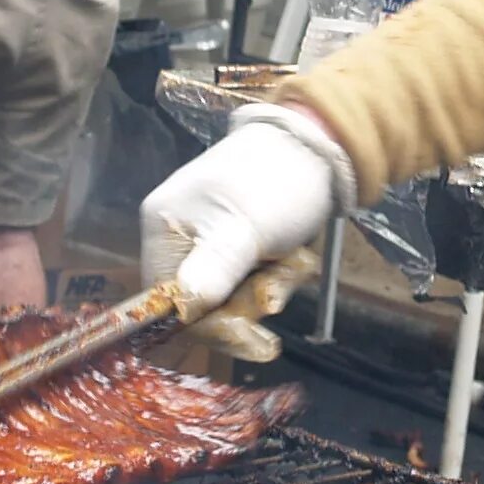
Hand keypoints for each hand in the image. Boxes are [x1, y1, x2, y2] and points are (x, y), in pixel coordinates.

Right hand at [141, 104, 352, 316]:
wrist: (319, 146)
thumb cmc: (275, 182)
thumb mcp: (244, 229)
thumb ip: (214, 270)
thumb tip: (183, 308)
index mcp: (164, 228)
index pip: (167, 302)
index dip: (206, 325)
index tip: (249, 336)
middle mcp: (180, 238)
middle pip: (203, 304)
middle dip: (248, 302)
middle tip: (278, 292)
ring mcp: (213, 243)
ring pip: (236, 297)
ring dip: (272, 286)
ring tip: (296, 261)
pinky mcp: (243, 247)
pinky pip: (255, 282)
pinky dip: (280, 275)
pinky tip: (298, 256)